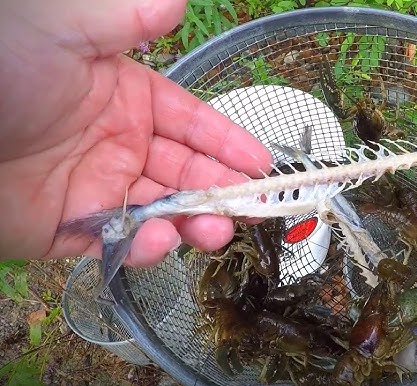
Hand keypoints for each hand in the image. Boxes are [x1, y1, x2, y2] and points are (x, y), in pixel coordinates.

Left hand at [0, 0, 271, 265]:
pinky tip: (155, 238)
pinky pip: (115, 244)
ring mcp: (95, 189)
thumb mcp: (64, 32)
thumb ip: (124, 19)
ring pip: (160, 212)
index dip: (229, 144)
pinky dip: (141, 247)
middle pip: (186, 173)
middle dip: (222, 190)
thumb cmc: (0, 69)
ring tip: (215, 229)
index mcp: (127, 100)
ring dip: (193, 222)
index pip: (193, 124)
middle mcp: (118, 145)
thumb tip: (174, 1)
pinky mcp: (66, 229)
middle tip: (253, 207)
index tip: (260, 164)